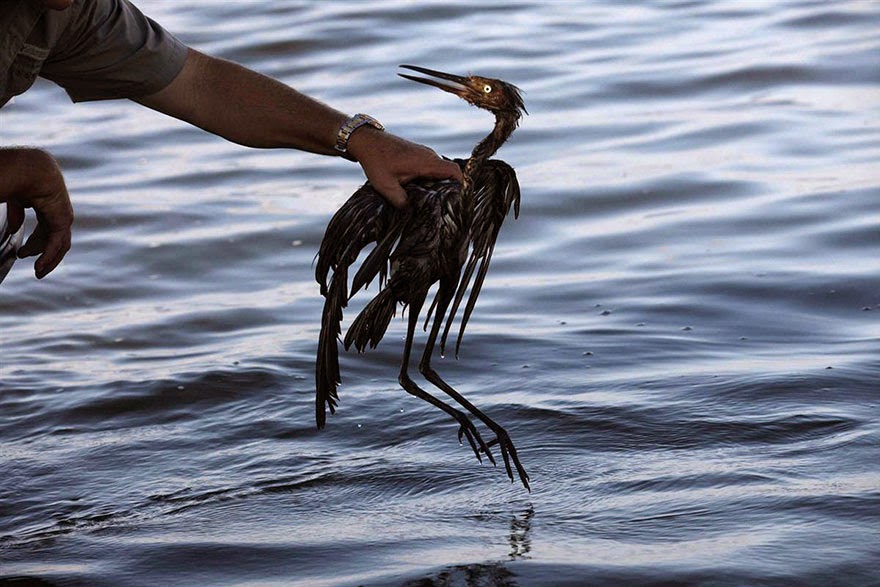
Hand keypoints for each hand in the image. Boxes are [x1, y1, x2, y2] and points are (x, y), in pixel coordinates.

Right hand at [0, 148, 73, 278]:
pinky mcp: (63, 220)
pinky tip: (39, 266)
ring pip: (60, 245)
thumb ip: (16, 214)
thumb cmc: (19, 177)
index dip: (35, 244)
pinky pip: (57, 244)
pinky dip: (49, 256)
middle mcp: (58, 212)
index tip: (21, 254)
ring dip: (49, 260)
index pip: (46, 230)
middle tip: (35, 269)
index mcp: (47, 205)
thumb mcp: (16, 200)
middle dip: (42, 254)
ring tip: (37, 271)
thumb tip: (13, 230)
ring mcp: (63, 217)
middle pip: (54, 240)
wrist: (29, 169)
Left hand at [348, 128, 462, 207]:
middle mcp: (429, 156)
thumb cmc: (376, 160)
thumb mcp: (386, 186)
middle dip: (447, 189)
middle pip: (449, 173)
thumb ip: (401, 202)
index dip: (460, 185)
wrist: (366, 141)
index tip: (457, 199)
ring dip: (436, 184)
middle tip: (442, 205)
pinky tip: (418, 190)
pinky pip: (430, 168)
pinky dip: (429, 179)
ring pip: (439, 171)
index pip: (454, 171)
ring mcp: (424, 154)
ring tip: (429, 200)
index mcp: (426, 162)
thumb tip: (412, 213)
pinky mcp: (418, 154)